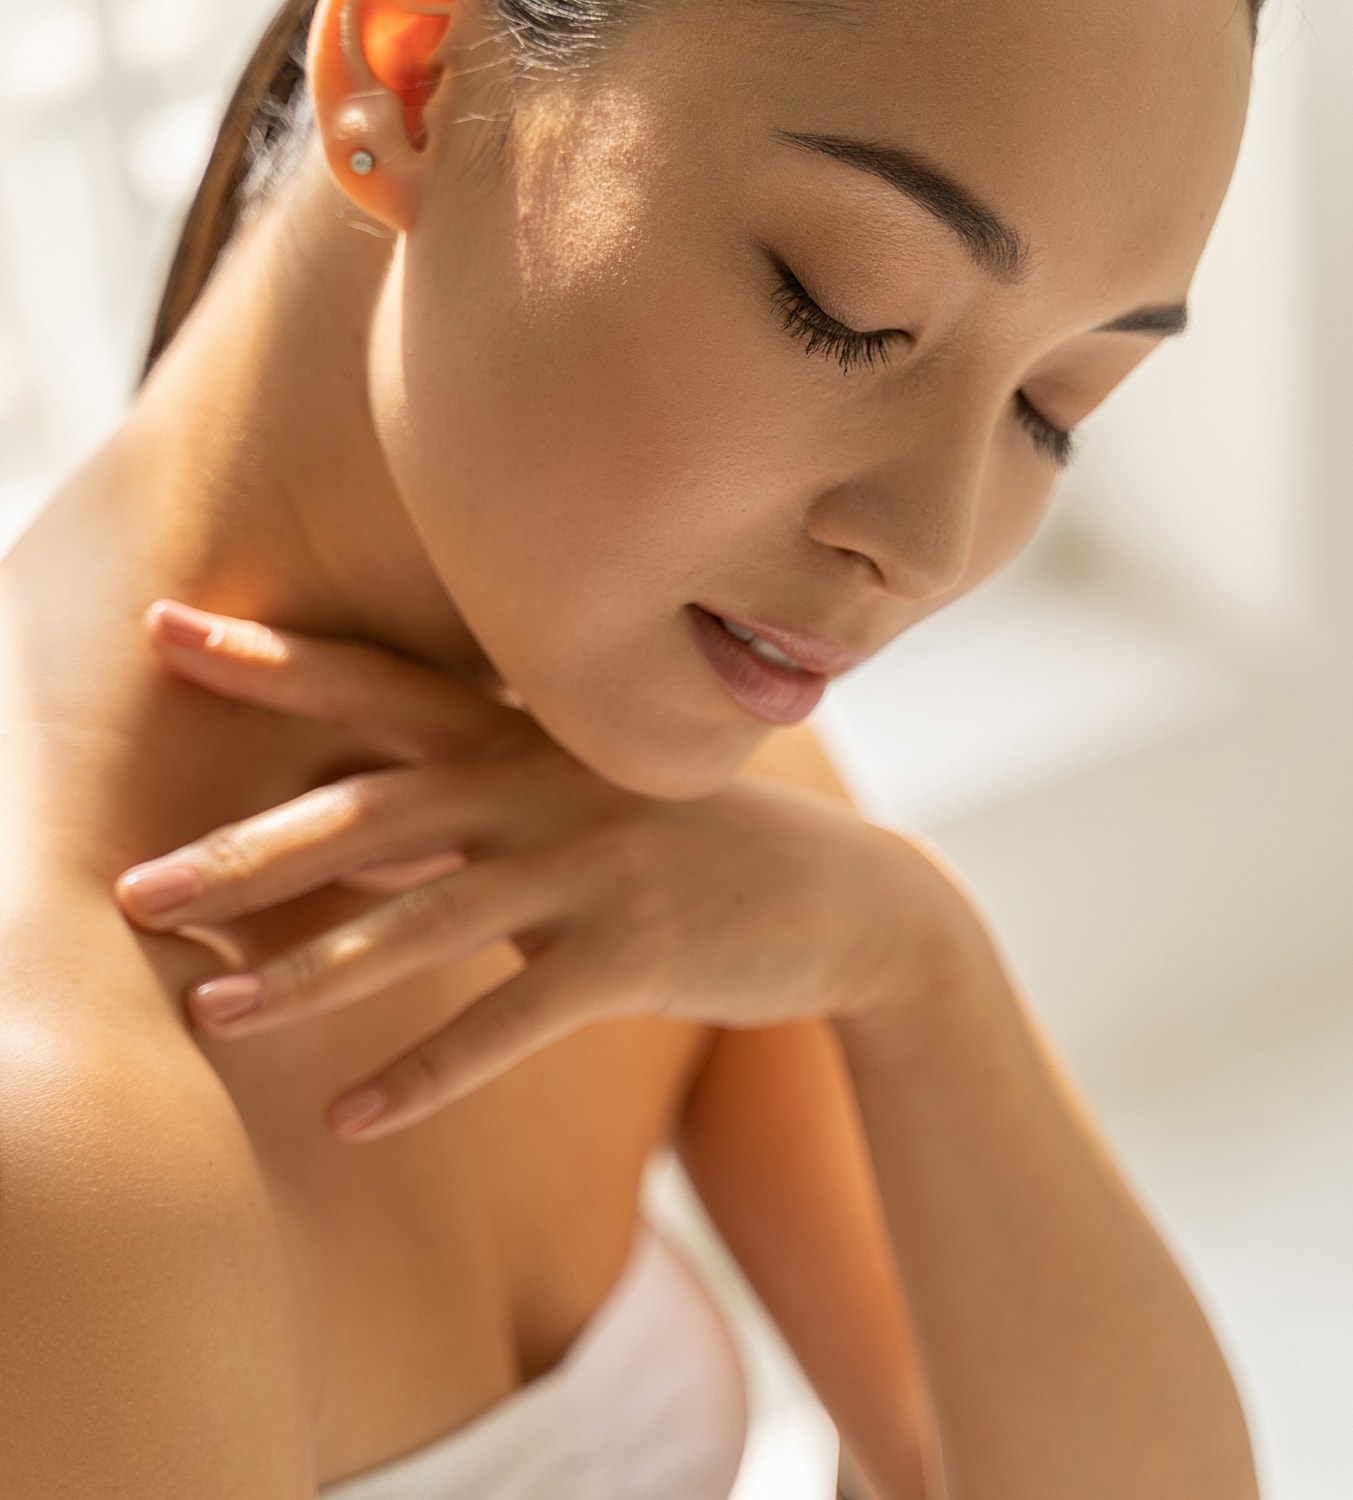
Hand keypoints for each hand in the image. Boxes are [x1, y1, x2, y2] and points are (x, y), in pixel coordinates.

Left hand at [116, 601, 965, 1139]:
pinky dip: (429, 1072)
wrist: (851, 901)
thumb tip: (358, 843)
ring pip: (429, 920)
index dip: (278, 662)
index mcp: (537, 738)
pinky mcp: (638, 952)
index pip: (384, 689)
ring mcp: (598, 866)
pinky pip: (511, 1020)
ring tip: (212, 1012)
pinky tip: (352, 1117)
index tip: (169, 631)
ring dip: (312, 973)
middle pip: (377, 810)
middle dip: (251, 850)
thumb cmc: (696, 850)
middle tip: (135, 887)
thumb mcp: (591, 803)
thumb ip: (481, 807)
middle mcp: (555, 786)